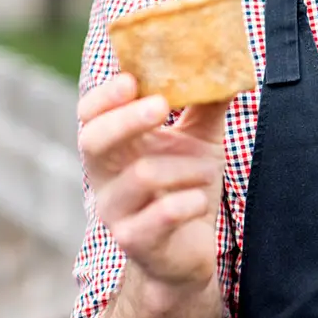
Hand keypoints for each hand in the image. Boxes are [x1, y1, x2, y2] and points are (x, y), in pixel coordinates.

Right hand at [77, 73, 228, 295]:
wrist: (191, 252)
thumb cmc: (187, 186)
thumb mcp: (199, 140)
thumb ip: (207, 105)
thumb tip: (227, 65)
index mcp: (115, 148)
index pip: (90, 117)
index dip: (103, 97)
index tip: (130, 78)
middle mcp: (105, 178)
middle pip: (93, 142)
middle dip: (126, 120)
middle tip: (161, 105)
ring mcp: (117, 213)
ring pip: (142, 175)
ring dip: (187, 166)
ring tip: (209, 169)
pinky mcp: (137, 242)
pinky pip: (162, 214)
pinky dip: (190, 201)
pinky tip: (200, 200)